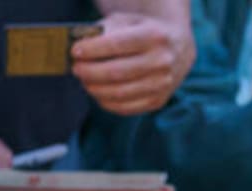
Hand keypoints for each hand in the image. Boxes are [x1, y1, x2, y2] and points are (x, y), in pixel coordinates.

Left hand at [71, 12, 195, 114]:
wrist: (176, 48)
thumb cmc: (143, 32)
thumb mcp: (127, 22)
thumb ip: (105, 32)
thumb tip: (80, 51)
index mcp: (154, 36)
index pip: (116, 45)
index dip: (92, 50)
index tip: (75, 51)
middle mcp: (162, 62)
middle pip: (116, 72)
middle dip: (89, 72)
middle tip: (76, 68)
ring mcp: (163, 84)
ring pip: (119, 93)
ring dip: (95, 88)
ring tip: (84, 80)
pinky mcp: (158, 101)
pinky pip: (126, 107)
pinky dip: (106, 102)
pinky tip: (98, 92)